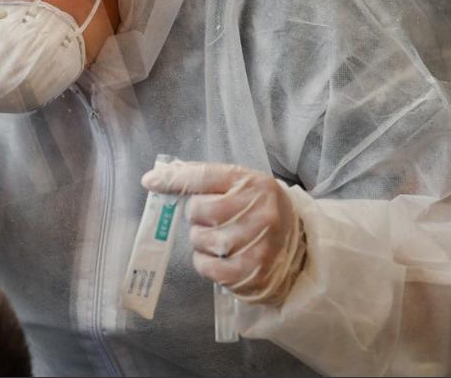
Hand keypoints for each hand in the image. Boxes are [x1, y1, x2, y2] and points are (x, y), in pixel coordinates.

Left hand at [142, 161, 305, 304]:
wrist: (300, 250)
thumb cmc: (261, 213)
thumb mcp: (242, 186)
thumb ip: (205, 180)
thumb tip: (155, 178)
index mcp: (254, 184)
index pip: (204, 176)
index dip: (173, 179)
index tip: (150, 182)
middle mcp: (259, 211)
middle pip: (197, 210)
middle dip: (198, 216)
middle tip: (216, 220)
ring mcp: (257, 244)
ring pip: (199, 239)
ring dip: (202, 241)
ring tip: (223, 239)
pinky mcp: (251, 274)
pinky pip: (205, 266)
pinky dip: (205, 262)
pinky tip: (221, 258)